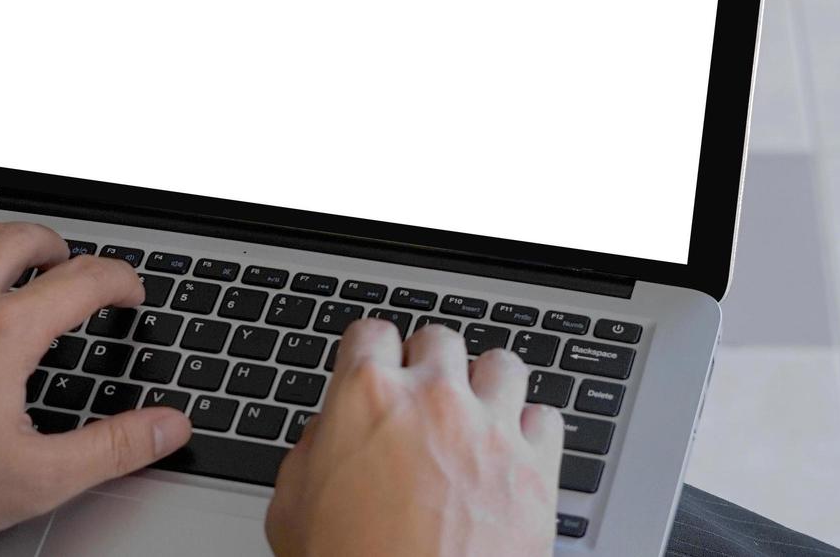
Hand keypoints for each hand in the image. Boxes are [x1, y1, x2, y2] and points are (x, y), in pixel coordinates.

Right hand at [267, 320, 562, 556]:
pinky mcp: (535, 470)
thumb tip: (329, 433)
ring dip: (485, 385)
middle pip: (439, 338)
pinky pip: (547, 418)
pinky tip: (512, 451)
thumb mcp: (292, 508)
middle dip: (428, 364)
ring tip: (476, 412)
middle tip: (422, 396)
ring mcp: (489, 429)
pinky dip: (530, 431)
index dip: (369, 353)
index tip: (375, 366)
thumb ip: (311, 451)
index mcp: (365, 396)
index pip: (370, 331)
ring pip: (501, 364)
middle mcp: (432, 399)